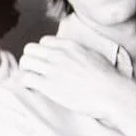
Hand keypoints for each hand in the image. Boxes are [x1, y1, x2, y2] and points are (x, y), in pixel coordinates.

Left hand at [18, 37, 135, 135]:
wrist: (111, 93)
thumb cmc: (107, 78)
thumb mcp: (93, 55)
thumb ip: (78, 52)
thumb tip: (74, 55)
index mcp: (70, 46)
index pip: (44, 41)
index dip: (42, 53)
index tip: (45, 63)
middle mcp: (58, 55)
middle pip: (30, 49)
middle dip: (30, 60)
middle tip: (34, 72)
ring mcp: (53, 70)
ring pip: (25, 62)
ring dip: (25, 71)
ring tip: (32, 81)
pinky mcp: (49, 86)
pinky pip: (26, 79)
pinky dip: (26, 84)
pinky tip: (33, 90)